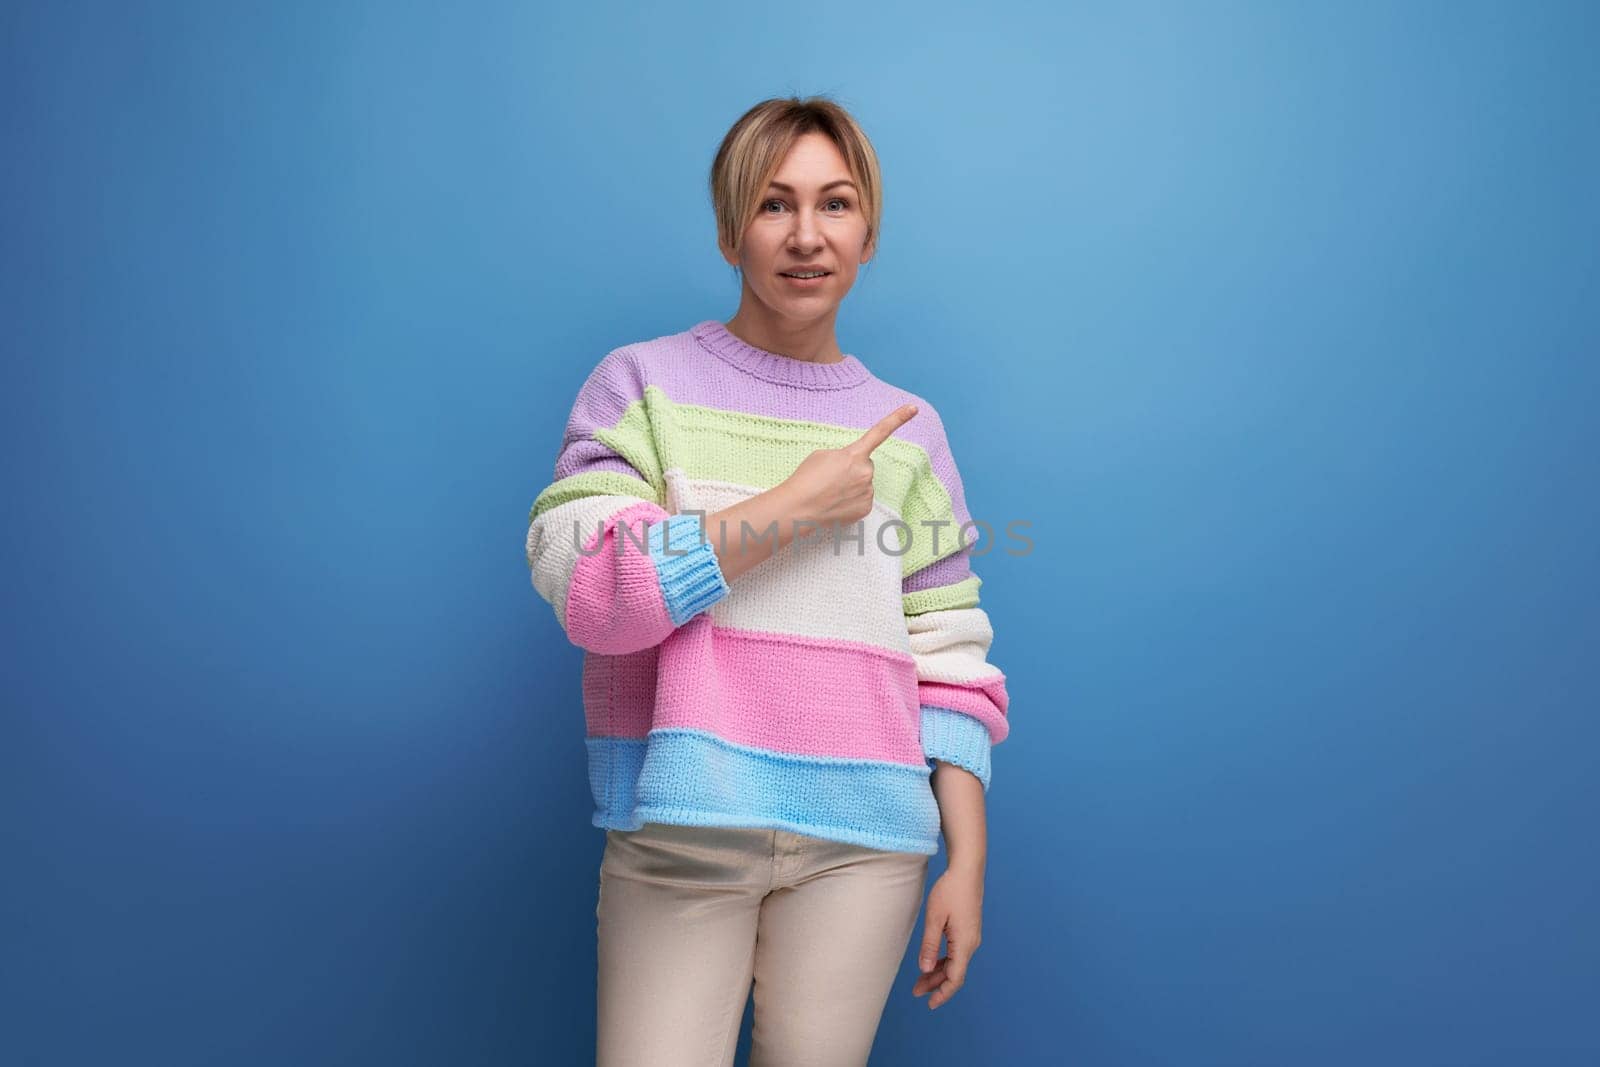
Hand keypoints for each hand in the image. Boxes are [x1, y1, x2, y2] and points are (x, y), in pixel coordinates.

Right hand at [778, 403, 917, 537]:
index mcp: (854, 454)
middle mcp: (866, 472)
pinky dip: (851, 501)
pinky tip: (836, 503)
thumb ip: (843, 456)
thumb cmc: (805, 479)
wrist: (798, 509)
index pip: (879, 432)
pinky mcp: (865, 509)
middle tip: (831, 478)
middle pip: (865, 465)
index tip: (914, 408)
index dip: (898, 418)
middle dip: (853, 469)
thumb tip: (853, 467)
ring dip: (851, 485)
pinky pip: (862, 499)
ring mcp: (867, 492)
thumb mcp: (822, 456)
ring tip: (830, 492)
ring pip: (864, 483)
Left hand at [912, 865, 983, 1009]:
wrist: (967, 870)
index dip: (943, 993)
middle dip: (936, 984)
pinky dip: (944, 961)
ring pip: (955, 963)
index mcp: (964, 944)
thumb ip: (929, 945)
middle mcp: (971, 943)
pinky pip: (956, 952)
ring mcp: (971, 937)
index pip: (955, 978)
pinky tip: (931, 961)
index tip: (929, 1004)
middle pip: (955, 973)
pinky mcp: (968, 930)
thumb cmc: (950, 891)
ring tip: (920, 979)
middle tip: (915, 991)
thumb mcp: (935, 918)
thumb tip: (924, 969)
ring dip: (938, 972)